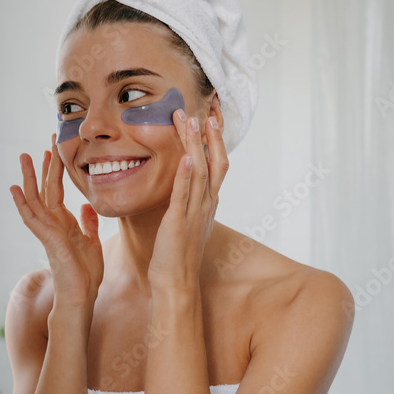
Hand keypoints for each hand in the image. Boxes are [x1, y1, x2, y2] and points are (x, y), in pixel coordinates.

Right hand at [9, 137, 103, 306]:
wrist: (82, 296)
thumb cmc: (86, 274)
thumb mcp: (92, 242)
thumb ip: (87, 224)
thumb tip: (85, 206)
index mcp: (63, 222)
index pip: (57, 190)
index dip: (56, 170)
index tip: (55, 150)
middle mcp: (53, 224)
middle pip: (45, 189)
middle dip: (44, 166)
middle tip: (42, 143)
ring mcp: (48, 231)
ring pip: (35, 199)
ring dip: (30, 178)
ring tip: (25, 157)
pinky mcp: (48, 240)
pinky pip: (32, 219)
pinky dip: (23, 203)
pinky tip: (15, 188)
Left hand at [148, 111, 227, 292]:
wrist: (176, 284)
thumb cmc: (177, 256)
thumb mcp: (186, 223)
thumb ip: (188, 204)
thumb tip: (185, 189)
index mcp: (208, 204)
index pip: (217, 165)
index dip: (216, 141)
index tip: (211, 118)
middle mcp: (206, 205)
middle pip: (216, 163)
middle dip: (212, 135)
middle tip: (207, 109)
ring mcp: (194, 213)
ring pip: (201, 171)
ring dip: (195, 144)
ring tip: (189, 120)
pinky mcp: (178, 222)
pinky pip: (184, 194)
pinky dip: (186, 174)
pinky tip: (186, 156)